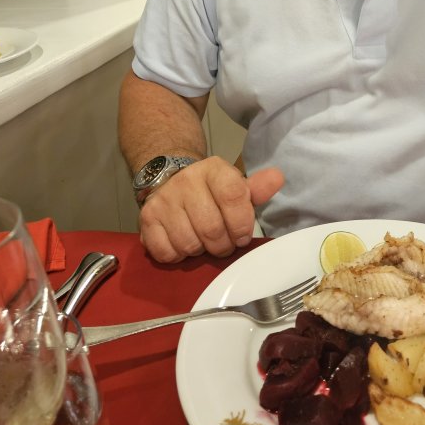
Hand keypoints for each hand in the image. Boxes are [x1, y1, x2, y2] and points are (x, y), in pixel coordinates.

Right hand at [139, 156, 283, 262]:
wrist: (171, 180)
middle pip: (212, 228)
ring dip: (200, 250)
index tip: (241, 236)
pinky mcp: (146, 219)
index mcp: (214, 169)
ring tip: (202, 240)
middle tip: (223, 243)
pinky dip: (178, 255)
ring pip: (190, 243)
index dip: (241, 223)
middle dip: (222, 245)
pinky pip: (167, 252)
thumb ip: (256, 188)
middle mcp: (186, 180)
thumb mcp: (234, 186)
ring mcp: (164, 200)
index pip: (233, 196)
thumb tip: (277, 178)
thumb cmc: (210, 191)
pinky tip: (182, 242)